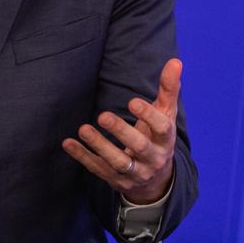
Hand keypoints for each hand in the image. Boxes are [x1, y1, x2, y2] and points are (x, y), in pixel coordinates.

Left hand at [61, 58, 181, 203]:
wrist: (156, 180)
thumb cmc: (158, 137)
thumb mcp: (166, 114)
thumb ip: (168, 89)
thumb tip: (175, 61)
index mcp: (166, 140)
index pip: (162, 129)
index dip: (148, 116)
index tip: (132, 102)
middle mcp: (153, 159)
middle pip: (139, 147)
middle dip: (121, 132)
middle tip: (103, 116)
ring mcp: (135, 173)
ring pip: (117, 162)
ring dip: (99, 146)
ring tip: (83, 128)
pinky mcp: (116, 181)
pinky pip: (98, 169)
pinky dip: (83, 156)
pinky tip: (68, 143)